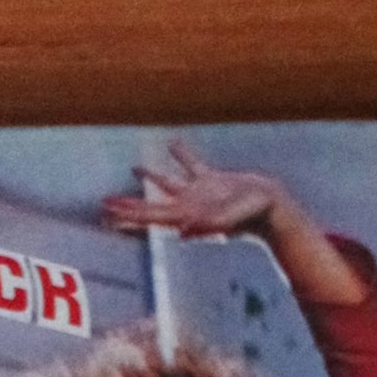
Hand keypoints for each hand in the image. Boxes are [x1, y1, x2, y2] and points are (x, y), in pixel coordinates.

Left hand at [103, 141, 367, 308]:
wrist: (272, 209)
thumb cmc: (252, 216)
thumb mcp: (228, 219)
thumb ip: (206, 227)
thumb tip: (180, 233)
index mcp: (186, 217)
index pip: (149, 217)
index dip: (128, 217)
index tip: (107, 215)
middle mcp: (187, 207)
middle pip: (151, 205)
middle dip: (128, 205)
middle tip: (104, 203)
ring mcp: (199, 194)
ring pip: (168, 183)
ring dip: (150, 178)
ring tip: (133, 169)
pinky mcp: (212, 180)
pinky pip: (192, 164)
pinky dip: (181, 154)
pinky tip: (171, 143)